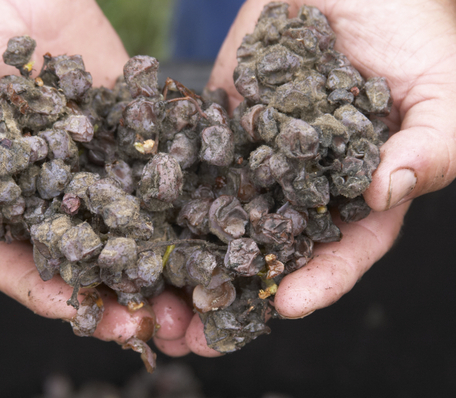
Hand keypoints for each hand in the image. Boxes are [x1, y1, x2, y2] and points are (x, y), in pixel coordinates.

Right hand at [0, 0, 190, 347]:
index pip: (8, 262)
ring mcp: (83, 166)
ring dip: (151, 263)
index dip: (42, 292)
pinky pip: (147, 172)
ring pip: (119, 226)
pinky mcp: (118, 135)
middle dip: (110, 293)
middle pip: (74, 257)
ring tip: (186, 290)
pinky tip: (204, 223)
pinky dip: (174, 201)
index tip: (81, 313)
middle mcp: (38, 194)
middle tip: (150, 320)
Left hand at [170, 0, 455, 355]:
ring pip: (226, 213)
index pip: (344, 248)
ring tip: (159, 292)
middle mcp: (304, 181)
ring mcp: (260, 153)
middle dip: (239, 289)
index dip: (320, 279)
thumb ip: (429, 146)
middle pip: (272, 246)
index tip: (286, 304)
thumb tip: (385, 193)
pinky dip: (172, 190)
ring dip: (193, 256)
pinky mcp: (224, 122)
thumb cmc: (413, 26)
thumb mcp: (443, 90)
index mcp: (359, 188)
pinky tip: (143, 219)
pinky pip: (198, 158)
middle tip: (200, 327)